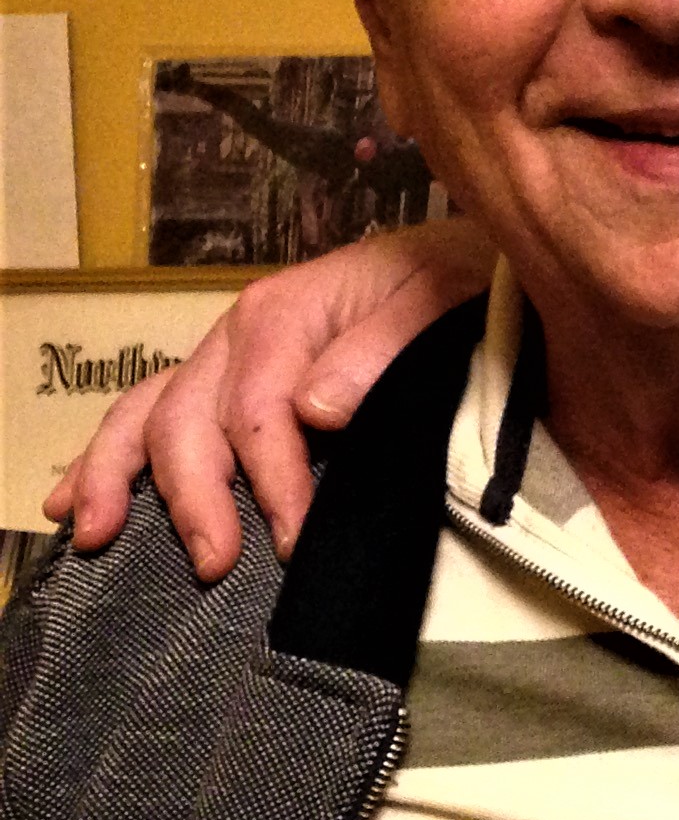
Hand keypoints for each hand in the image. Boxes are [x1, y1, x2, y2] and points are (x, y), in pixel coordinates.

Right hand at [42, 218, 494, 579]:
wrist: (464, 254)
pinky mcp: (225, 372)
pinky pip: (150, 409)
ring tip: (98, 538)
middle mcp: (240, 328)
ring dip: (115, 476)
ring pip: (149, 413)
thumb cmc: (458, 277)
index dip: (272, 482)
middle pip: (189, 419)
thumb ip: (385, 347)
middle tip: (213, 565)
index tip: (291, 542)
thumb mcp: (442, 296)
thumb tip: (316, 409)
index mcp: (287, 312)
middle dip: (193, 497)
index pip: (259, 412)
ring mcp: (224, 351)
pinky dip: (107, 455)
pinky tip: (73, 505)